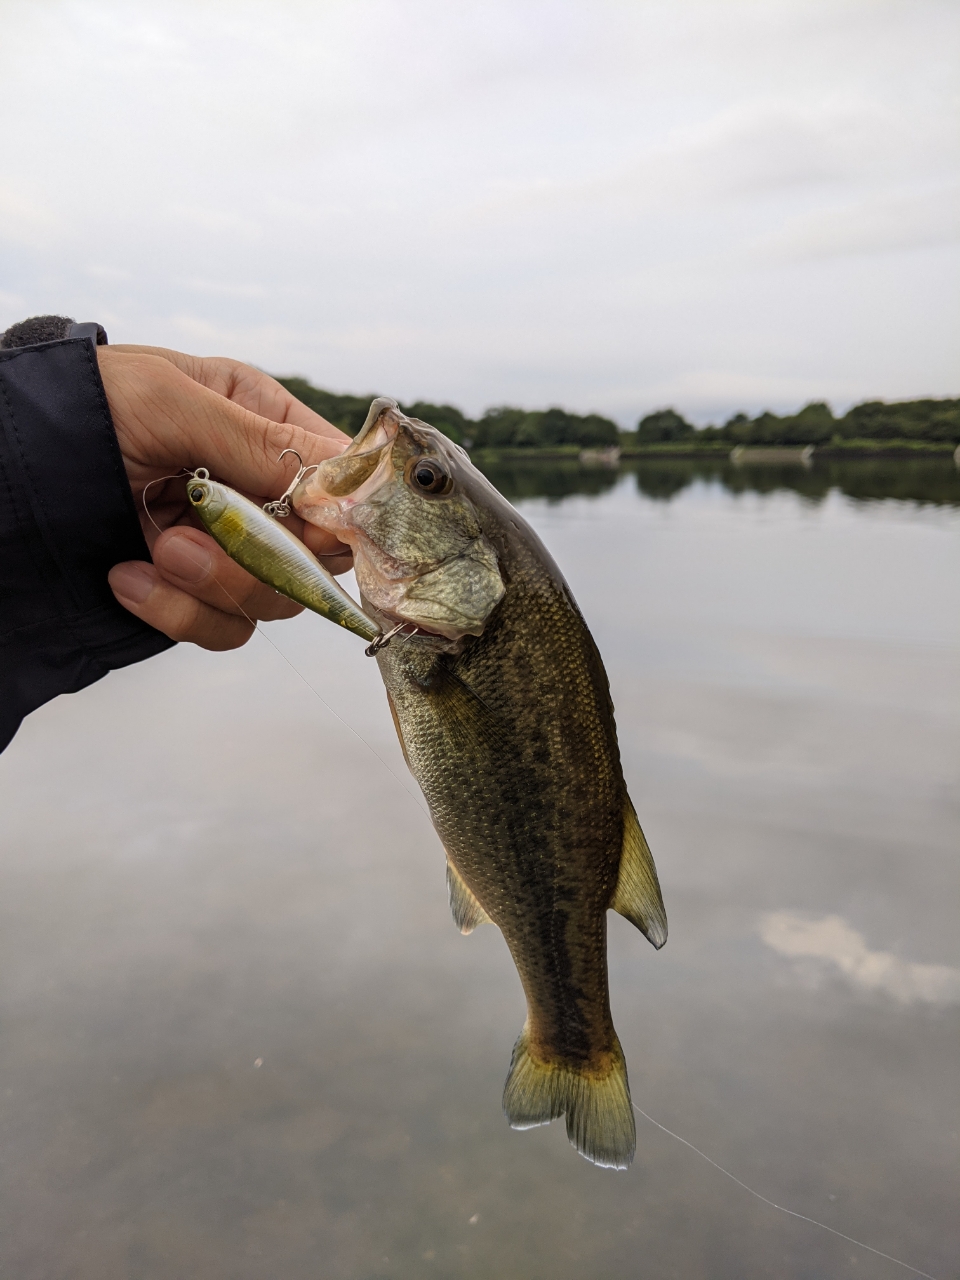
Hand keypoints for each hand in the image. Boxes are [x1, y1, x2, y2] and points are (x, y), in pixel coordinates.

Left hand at [99, 345, 353, 649]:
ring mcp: (225, 546)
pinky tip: (126, 577)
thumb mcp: (169, 401)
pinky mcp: (191, 592)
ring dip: (213, 586)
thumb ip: (260, 444)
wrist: (0, 465)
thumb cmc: (82, 403)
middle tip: (191, 541)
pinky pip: (221, 627)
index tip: (313, 534)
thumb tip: (345, 485)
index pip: (338, 482)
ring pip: (272, 600)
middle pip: (317, 555)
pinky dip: (176, 613)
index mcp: (263, 427)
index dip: (336, 517)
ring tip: (154, 551)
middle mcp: (255, 490)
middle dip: (262, 559)